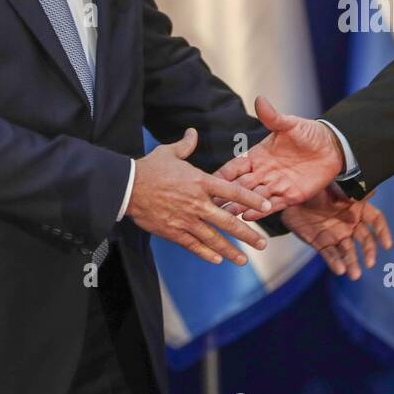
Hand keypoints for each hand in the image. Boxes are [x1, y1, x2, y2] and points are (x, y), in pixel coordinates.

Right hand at [126, 128, 272, 264]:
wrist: (126, 187)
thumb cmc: (149, 168)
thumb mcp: (170, 152)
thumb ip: (186, 145)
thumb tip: (193, 132)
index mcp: (201, 182)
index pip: (233, 191)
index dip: (252, 199)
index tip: (267, 206)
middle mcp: (198, 202)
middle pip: (228, 221)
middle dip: (247, 234)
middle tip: (263, 243)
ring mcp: (186, 219)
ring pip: (213, 238)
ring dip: (230, 250)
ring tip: (244, 260)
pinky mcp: (172, 231)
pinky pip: (193, 245)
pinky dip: (206, 253)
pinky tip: (218, 260)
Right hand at [216, 96, 344, 216]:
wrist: (333, 148)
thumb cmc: (309, 134)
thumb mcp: (290, 125)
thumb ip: (273, 117)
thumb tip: (260, 99)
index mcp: (257, 156)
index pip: (234, 167)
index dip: (221, 174)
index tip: (204, 181)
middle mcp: (262, 173)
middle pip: (240, 186)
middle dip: (225, 196)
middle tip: (208, 204)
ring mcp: (275, 186)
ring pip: (253, 198)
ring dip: (239, 206)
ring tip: (225, 214)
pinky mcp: (290, 196)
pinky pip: (273, 206)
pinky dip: (260, 211)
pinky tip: (247, 217)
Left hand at [282, 187, 392, 278]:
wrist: (292, 195)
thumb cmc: (318, 186)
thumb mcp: (337, 184)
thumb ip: (354, 189)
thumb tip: (372, 189)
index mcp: (358, 208)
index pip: (376, 220)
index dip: (383, 232)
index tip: (387, 245)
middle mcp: (350, 224)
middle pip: (365, 239)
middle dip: (369, 251)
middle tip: (370, 262)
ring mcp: (336, 235)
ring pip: (347, 251)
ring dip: (352, 262)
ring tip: (354, 274)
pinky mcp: (321, 243)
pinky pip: (329, 254)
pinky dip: (335, 262)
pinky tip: (339, 270)